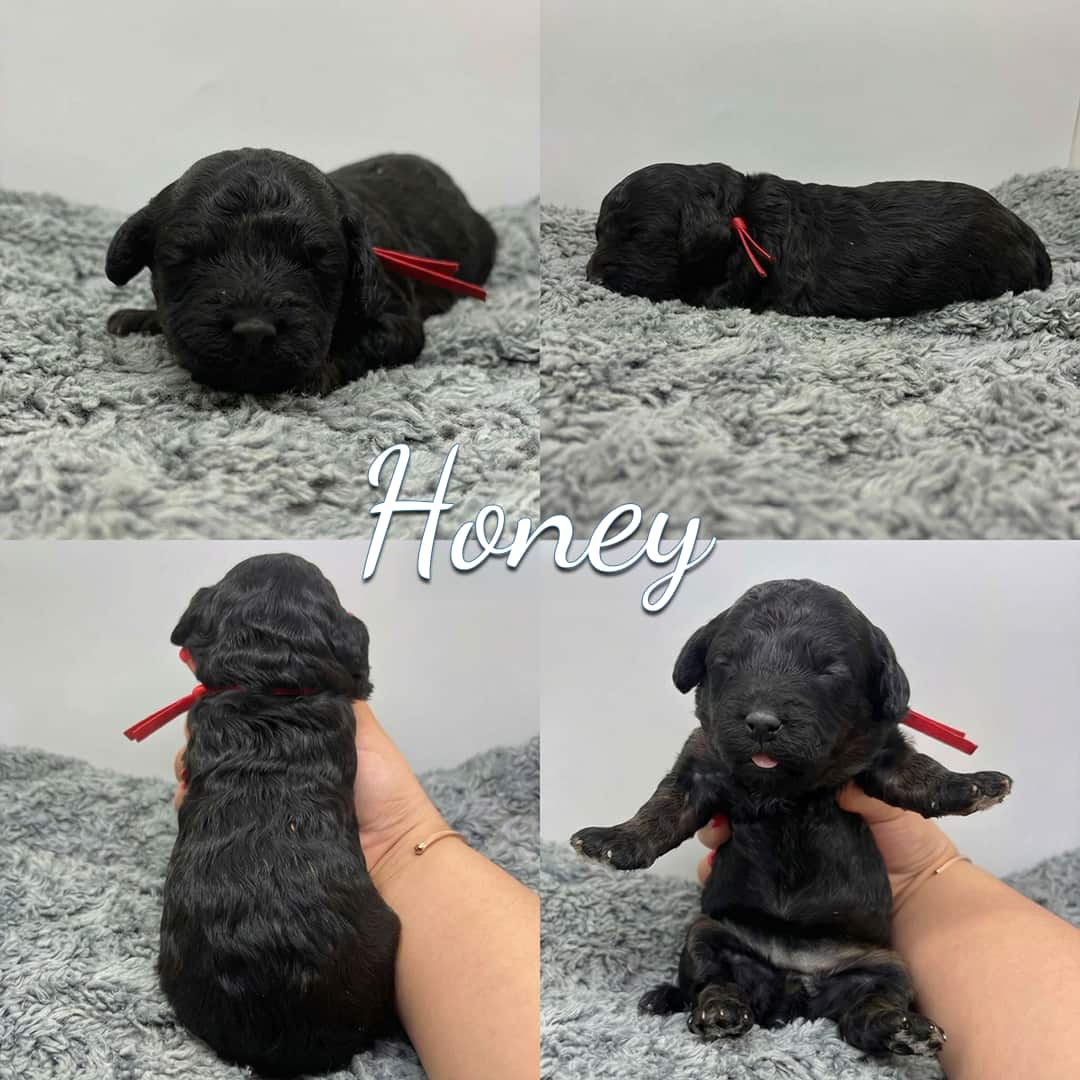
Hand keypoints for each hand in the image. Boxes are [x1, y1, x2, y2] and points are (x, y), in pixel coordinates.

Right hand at [171, 657, 443, 887]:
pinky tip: (189, 799)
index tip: (207, 700)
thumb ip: (333, 701)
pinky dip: (197, 809)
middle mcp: (277, 772)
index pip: (254, 719)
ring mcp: (264, 806)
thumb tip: (298, 665)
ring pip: (216, 782)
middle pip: (227, 750)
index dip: (229, 708)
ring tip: (189, 771)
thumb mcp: (361, 732)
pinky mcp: (255, 838)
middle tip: (194, 741)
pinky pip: (217, 820)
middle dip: (204, 741)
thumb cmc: (383, 787)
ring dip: (196, 772)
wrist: (393, 854)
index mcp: (299, 742)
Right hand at [695, 785, 957, 909]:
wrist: (929, 910)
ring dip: (718, 838)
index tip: (726, 775)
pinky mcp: (784, 894)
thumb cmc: (912, 846)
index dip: (746, 777)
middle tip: (714, 816)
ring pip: (739, 842)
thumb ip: (858, 786)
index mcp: (817, 797)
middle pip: (747, 809)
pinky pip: (744, 882)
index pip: (772, 780)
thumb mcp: (889, 803)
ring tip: (712, 840)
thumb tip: (816, 774)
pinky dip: (721, 875)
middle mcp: (796, 823)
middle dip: (723, 808)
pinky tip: (710, 871)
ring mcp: (787, 859)